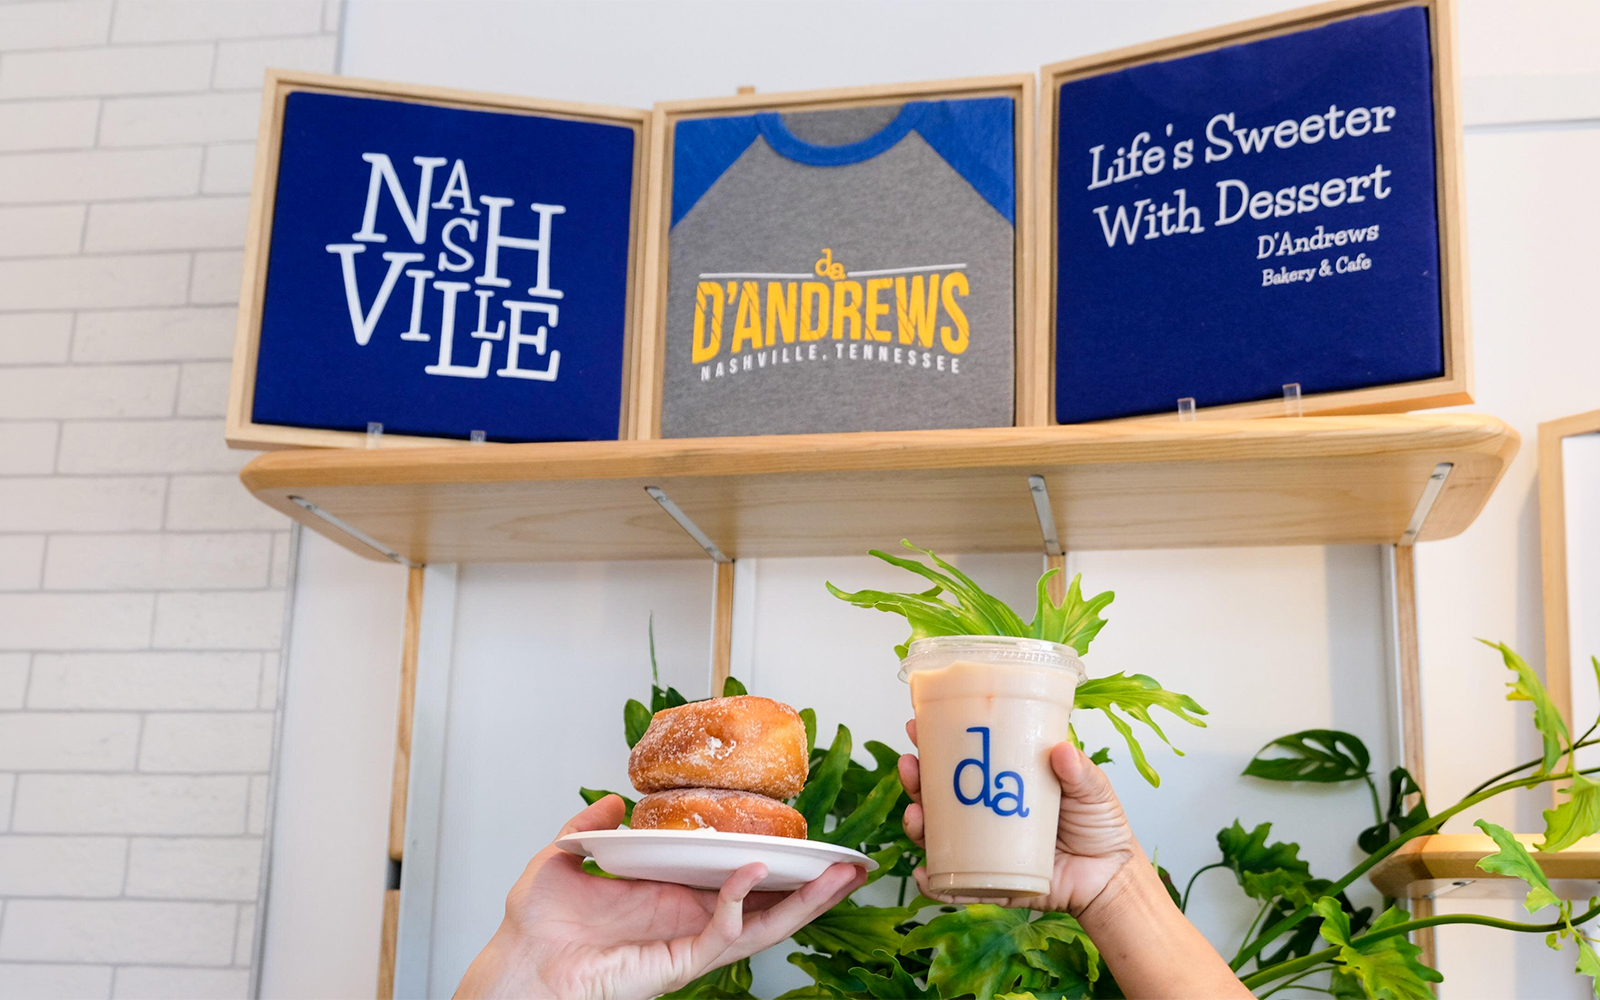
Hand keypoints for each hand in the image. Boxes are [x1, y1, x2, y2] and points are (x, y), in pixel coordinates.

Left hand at [454, 795, 866, 999]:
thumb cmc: (537, 926)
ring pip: (762, 925)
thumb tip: (614, 801)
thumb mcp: (566, 855)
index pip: (740, 881)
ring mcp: (688, 944)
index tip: (812, 847)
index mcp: (673, 897)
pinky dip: (740, 905)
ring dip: (803, 902)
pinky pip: (721, 936)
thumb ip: (591, 825)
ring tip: (840, 876)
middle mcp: (689, 921)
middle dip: (815, 888)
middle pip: (768, 906)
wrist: (517, 966)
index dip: (777, 867)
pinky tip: (750, 875)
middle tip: (853, 866)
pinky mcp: (677, 965)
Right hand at [898, 720, 1140, 916]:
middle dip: (915, 780)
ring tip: (915, 815)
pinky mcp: (992, 883)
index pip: (962, 760)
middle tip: (911, 765)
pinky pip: (956, 886)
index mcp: (1003, 784)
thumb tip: (1061, 750)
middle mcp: (986, 815)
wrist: (1113, 876)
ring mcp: (985, 849)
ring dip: (917, 824)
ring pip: (938, 837)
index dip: (935, 744)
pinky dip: (935, 882)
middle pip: (937, 796)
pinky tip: (926, 873)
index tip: (917, 726)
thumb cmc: (1099, 825)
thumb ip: (1079, 770)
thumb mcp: (1092, 788)